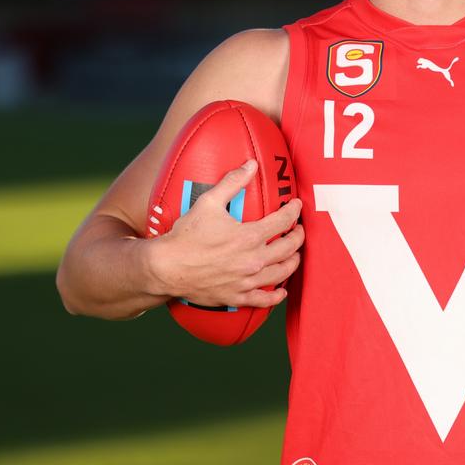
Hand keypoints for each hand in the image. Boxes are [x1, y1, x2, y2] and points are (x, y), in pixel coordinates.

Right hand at [148, 159, 303, 308]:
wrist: (166, 268)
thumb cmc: (186, 236)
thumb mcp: (209, 202)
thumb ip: (232, 182)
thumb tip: (251, 164)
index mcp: (249, 236)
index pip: (283, 221)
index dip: (294, 211)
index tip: (297, 206)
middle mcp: (253, 260)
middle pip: (289, 248)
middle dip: (298, 236)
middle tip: (298, 229)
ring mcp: (246, 280)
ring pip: (282, 273)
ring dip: (293, 261)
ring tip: (294, 254)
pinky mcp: (237, 297)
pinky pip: (264, 299)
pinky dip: (276, 295)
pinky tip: (281, 291)